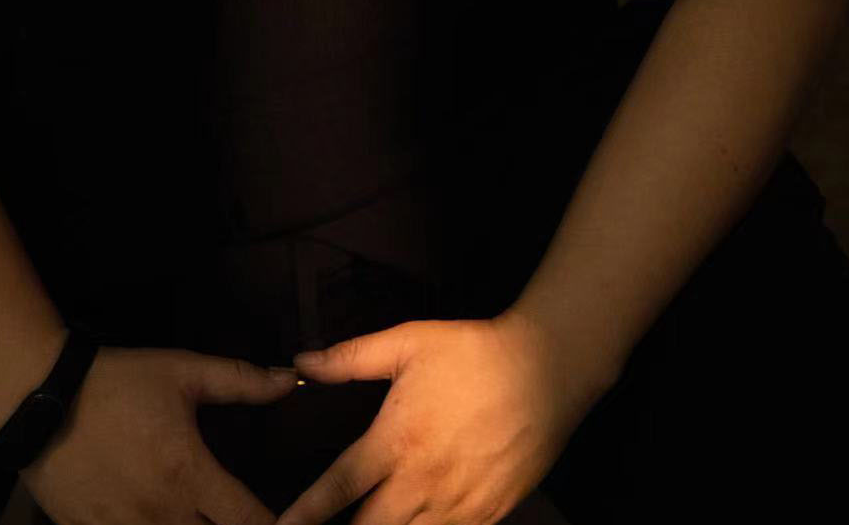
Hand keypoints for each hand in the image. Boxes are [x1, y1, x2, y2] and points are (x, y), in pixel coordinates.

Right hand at [19, 343, 301, 524]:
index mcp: (189, 475)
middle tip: (238, 517)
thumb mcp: (182, 371)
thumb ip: (239, 380)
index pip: (250, 522)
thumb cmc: (117, 382)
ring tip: (204, 520)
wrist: (40, 397)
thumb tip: (289, 381)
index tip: (296, 520)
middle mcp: (162, 516)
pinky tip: (163, 522)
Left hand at [273, 312, 614, 524]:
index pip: (337, 489)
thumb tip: (302, 361)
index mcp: (395, 441)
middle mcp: (422, 483)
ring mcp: (458, 506)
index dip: (305, 514)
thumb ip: (351, 357)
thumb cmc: (472, 352)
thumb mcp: (407, 342)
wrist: (546, 369)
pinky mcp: (489, 516)